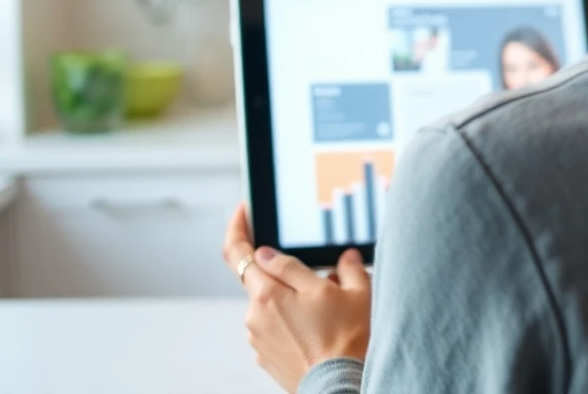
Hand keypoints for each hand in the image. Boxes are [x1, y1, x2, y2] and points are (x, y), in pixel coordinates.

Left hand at [222, 204, 371, 392]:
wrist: (344, 387)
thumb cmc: (350, 339)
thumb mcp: (347, 290)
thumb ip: (316, 266)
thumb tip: (294, 255)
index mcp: (269, 292)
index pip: (238, 251)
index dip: (237, 227)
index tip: (243, 212)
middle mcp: (255, 314)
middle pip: (262, 278)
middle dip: (287, 272)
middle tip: (322, 275)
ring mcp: (258, 338)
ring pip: (272, 304)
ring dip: (294, 299)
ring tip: (330, 309)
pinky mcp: (266, 357)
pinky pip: (277, 327)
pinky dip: (294, 321)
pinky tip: (321, 329)